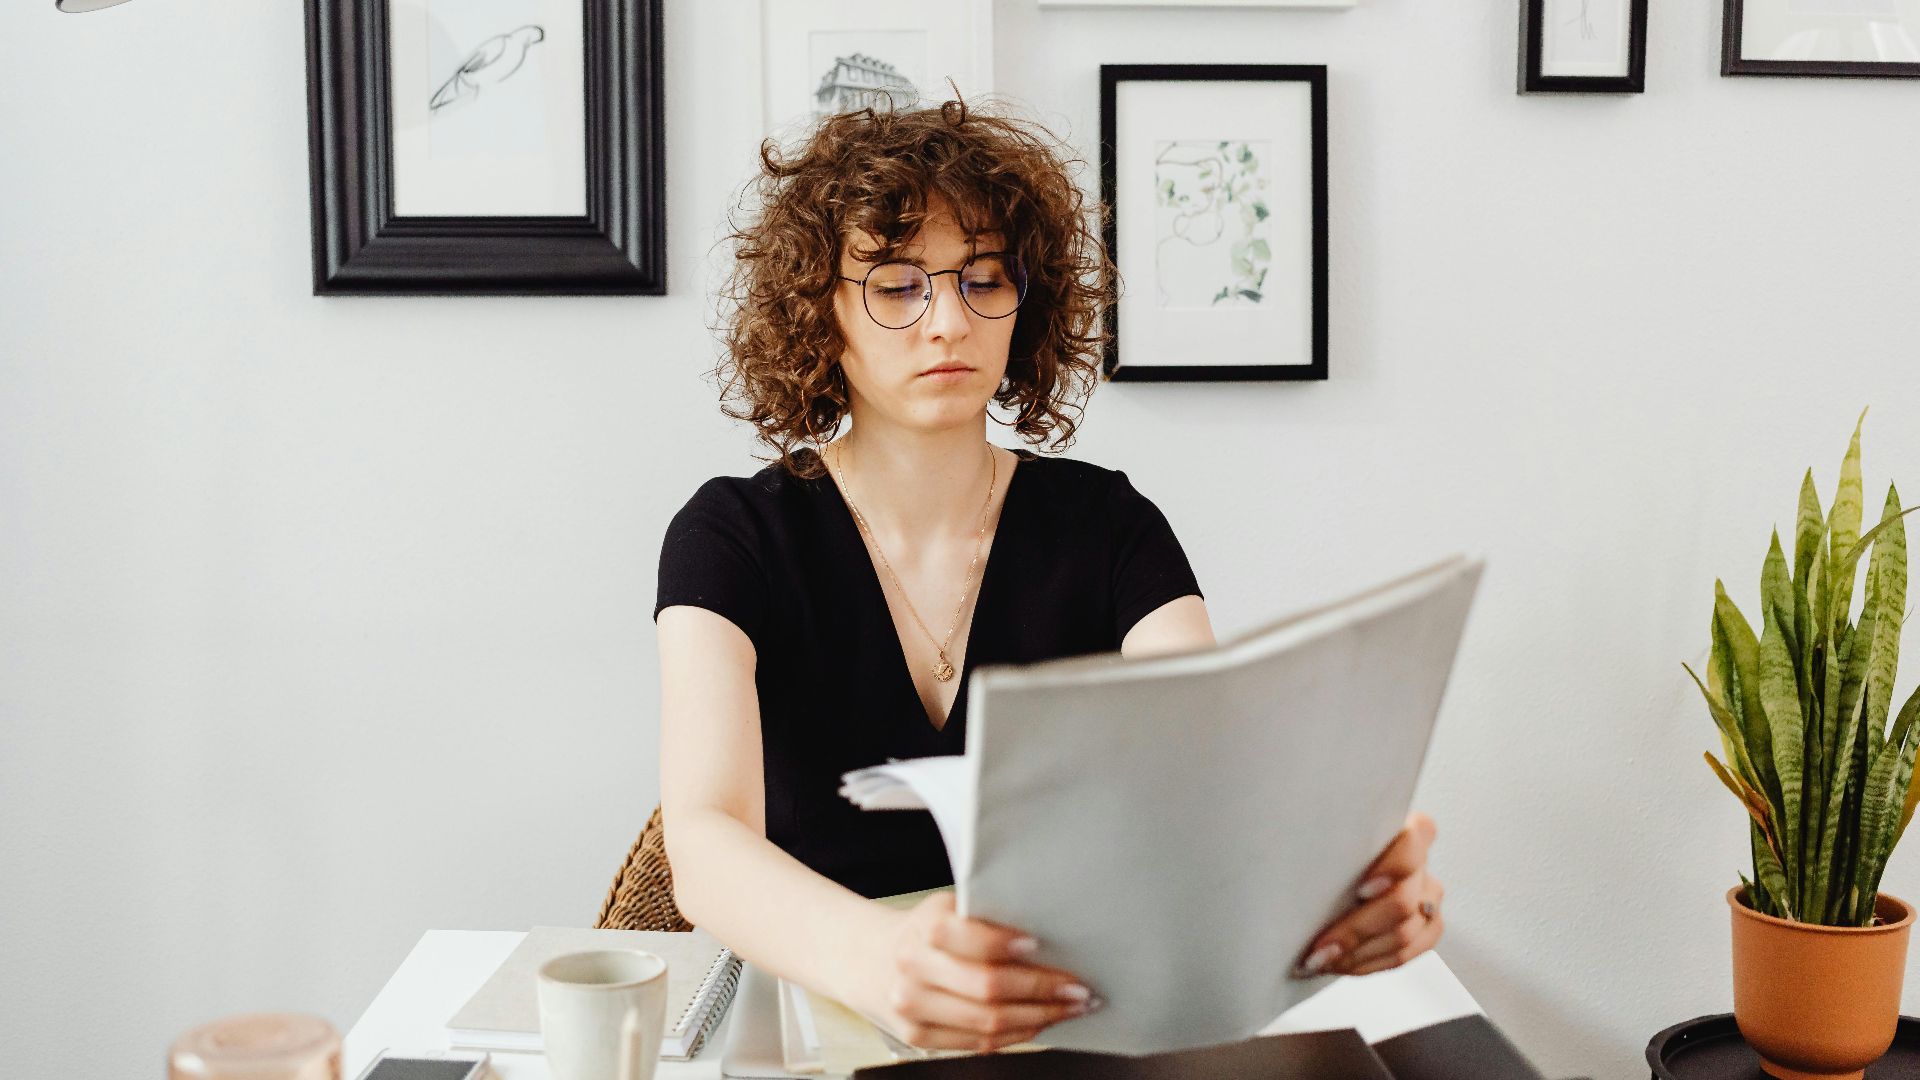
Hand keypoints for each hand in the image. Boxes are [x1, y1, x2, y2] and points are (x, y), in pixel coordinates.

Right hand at [848, 892, 1103, 1052]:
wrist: (867, 961)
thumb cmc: (921, 932)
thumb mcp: (944, 910)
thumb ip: (984, 919)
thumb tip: (1049, 934)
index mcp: (924, 928)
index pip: (971, 939)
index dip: (1006, 945)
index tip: (1038, 944)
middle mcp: (914, 969)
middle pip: (987, 989)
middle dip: (1042, 991)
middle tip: (1078, 989)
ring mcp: (913, 1008)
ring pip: (988, 1023)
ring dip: (1039, 1019)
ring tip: (1069, 1009)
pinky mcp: (919, 1037)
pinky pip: (979, 1044)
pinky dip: (1017, 1035)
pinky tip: (1039, 1024)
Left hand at [1291, 811, 1443, 978]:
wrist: (1335, 866)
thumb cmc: (1327, 847)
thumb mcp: (1327, 836)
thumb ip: (1329, 843)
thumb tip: (1295, 857)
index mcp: (1406, 829)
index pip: (1412, 844)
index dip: (1393, 867)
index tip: (1361, 890)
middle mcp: (1421, 864)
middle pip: (1401, 902)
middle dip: (1355, 930)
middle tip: (1318, 949)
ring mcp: (1428, 897)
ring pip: (1403, 935)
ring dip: (1356, 954)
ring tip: (1319, 960)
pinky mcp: (1428, 928)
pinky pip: (1404, 956)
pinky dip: (1367, 964)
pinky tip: (1340, 964)